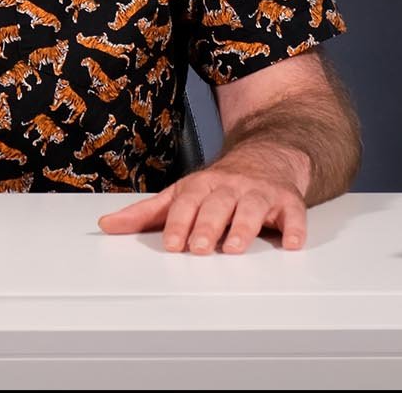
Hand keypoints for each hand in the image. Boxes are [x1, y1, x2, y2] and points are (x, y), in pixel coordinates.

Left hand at [96, 150, 308, 254]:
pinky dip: (294, 228)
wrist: (267, 155)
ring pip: (252, 207)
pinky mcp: (288, 201)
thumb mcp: (180, 194)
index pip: (186, 203)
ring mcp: (259, 193)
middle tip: (199, 247)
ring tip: (235, 247)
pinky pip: (293, 213)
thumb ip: (145, 214)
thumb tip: (107, 226)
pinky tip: (291, 242)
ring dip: (244, 227)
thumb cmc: (219, 184)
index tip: (172, 244)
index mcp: (201, 186)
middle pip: (217, 205)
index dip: (179, 223)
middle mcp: (230, 187)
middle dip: (208, 225)